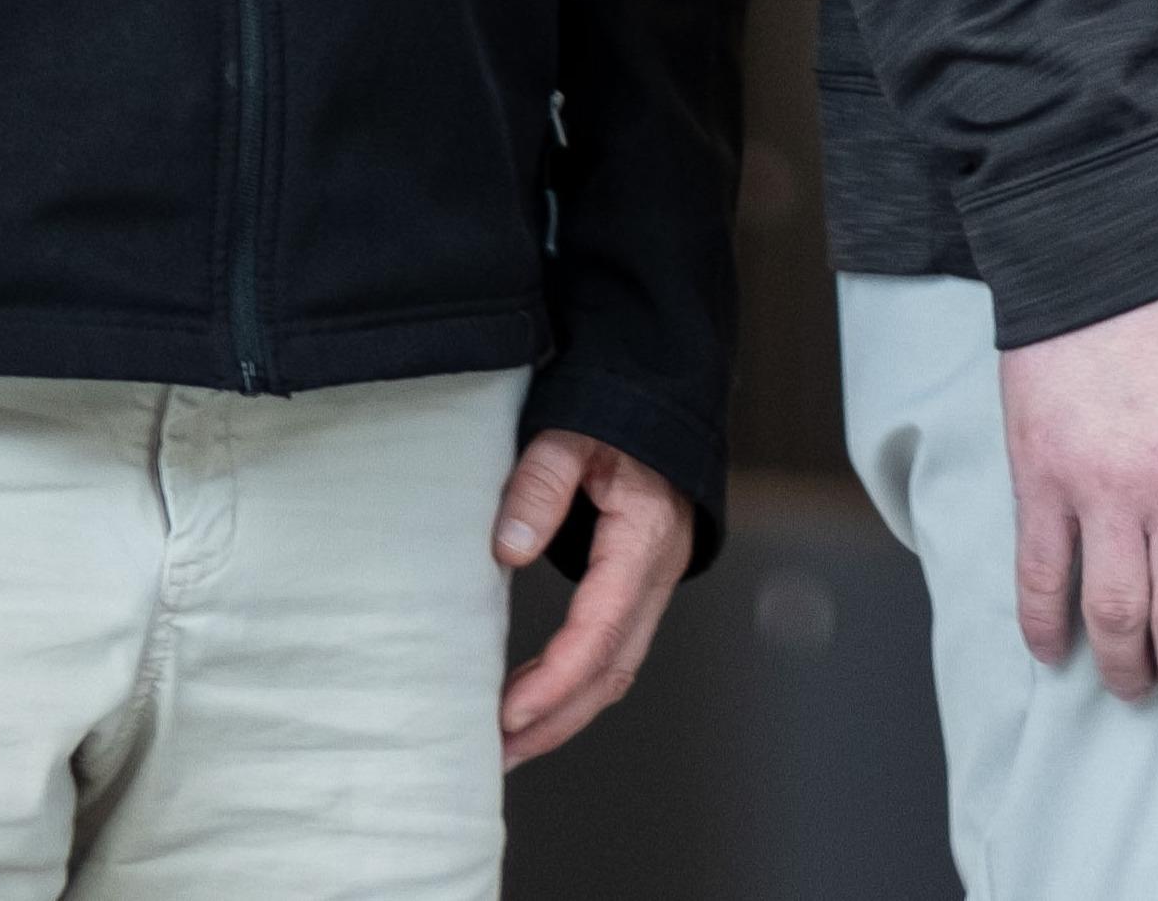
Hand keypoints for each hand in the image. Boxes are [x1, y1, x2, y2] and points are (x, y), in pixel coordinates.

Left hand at [494, 430, 695, 766]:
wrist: (662, 405)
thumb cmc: (619, 414)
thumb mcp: (572, 435)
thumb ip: (540, 485)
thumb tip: (507, 551)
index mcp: (646, 535)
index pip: (604, 625)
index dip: (558, 677)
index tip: (509, 712)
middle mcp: (657, 571)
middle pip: (614, 666)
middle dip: (556, 718)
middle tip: (495, 752)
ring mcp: (653, 583)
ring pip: (617, 669)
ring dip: (564, 714)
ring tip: (506, 746)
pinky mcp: (638, 587)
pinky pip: (612, 652)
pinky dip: (573, 687)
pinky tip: (533, 704)